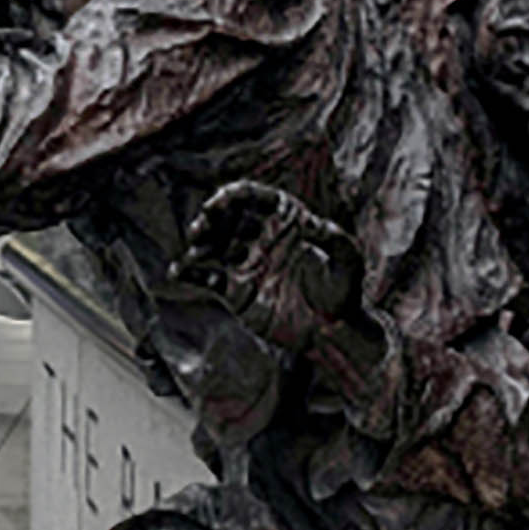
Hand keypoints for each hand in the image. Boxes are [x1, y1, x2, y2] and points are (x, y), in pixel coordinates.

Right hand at [173, 181, 361, 353]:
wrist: (331, 333)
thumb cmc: (344, 294)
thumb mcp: (348, 261)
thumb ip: (331, 238)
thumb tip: (308, 222)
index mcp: (285, 221)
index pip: (252, 198)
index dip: (232, 196)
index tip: (218, 203)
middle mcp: (261, 237)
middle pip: (227, 217)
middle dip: (210, 218)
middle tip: (201, 227)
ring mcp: (246, 263)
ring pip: (212, 244)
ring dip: (198, 243)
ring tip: (194, 250)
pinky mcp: (235, 290)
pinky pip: (206, 277)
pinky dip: (191, 273)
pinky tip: (181, 272)